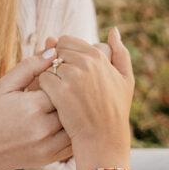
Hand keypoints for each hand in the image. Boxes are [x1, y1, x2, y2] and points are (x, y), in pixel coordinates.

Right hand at [0, 55, 71, 169]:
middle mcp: (43, 128)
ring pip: (77, 122)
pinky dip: (76, 129)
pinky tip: (73, 119)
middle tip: (76, 82)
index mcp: (33, 106)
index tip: (64, 69)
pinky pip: (73, 141)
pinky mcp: (51, 157)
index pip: (63, 83)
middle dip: (75, 91)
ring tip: (77, 100)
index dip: (65, 75)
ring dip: (78, 111)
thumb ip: (30, 66)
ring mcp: (49, 146)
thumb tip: (54, 50)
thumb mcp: (4, 86)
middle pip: (74, 103)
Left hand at [39, 28, 133, 162]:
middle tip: (63, 83)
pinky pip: (43, 80)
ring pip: (48, 65)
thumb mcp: (125, 79)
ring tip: (60, 93)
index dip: (64, 56)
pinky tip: (54, 100)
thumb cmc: (115, 110)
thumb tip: (113, 30)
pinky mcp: (60, 92)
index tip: (69, 72)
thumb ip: (120, 52)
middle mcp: (86, 63)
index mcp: (98, 56)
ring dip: (50, 76)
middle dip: (56, 64)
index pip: (68, 41)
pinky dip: (45, 89)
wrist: (104, 139)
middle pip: (56, 52)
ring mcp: (73, 77)